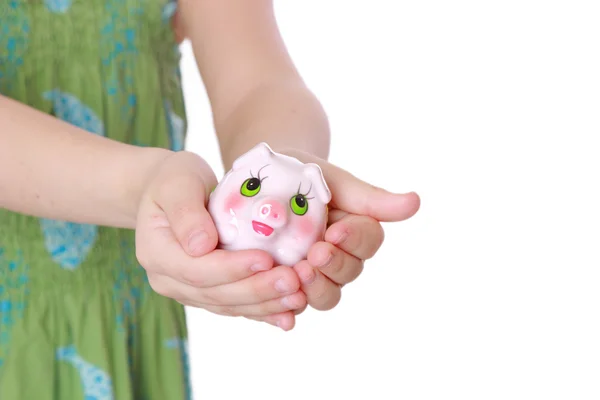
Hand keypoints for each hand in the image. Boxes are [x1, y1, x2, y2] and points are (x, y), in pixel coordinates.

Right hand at [135, 151, 305, 330]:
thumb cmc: (175, 179)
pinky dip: (263, 312)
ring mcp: (187, 291)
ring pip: (229, 305)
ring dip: (266, 305)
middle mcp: (169, 280)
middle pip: (217, 293)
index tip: (266, 258)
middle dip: (257, 289)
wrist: (171, 192)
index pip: (197, 270)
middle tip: (293, 281)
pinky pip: (236, 307)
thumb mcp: (176, 183)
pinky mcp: (207, 293)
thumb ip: (186, 212)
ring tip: (298, 299)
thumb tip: (201, 246)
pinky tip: (288, 317)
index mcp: (156, 254)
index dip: (233, 268)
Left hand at [284, 149, 420, 311]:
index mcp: (354, 230)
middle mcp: (339, 257)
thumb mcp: (330, 181)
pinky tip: (281, 300)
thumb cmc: (299, 177)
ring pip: (327, 296)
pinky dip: (289, 307)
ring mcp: (314, 275)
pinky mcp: (287, 289)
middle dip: (335, 264)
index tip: (335, 230)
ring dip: (317, 287)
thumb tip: (415, 202)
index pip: (368, 241)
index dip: (355, 239)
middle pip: (350, 272)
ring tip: (299, 272)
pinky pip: (293, 306)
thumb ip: (369, 198)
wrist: (256, 181)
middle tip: (316, 253)